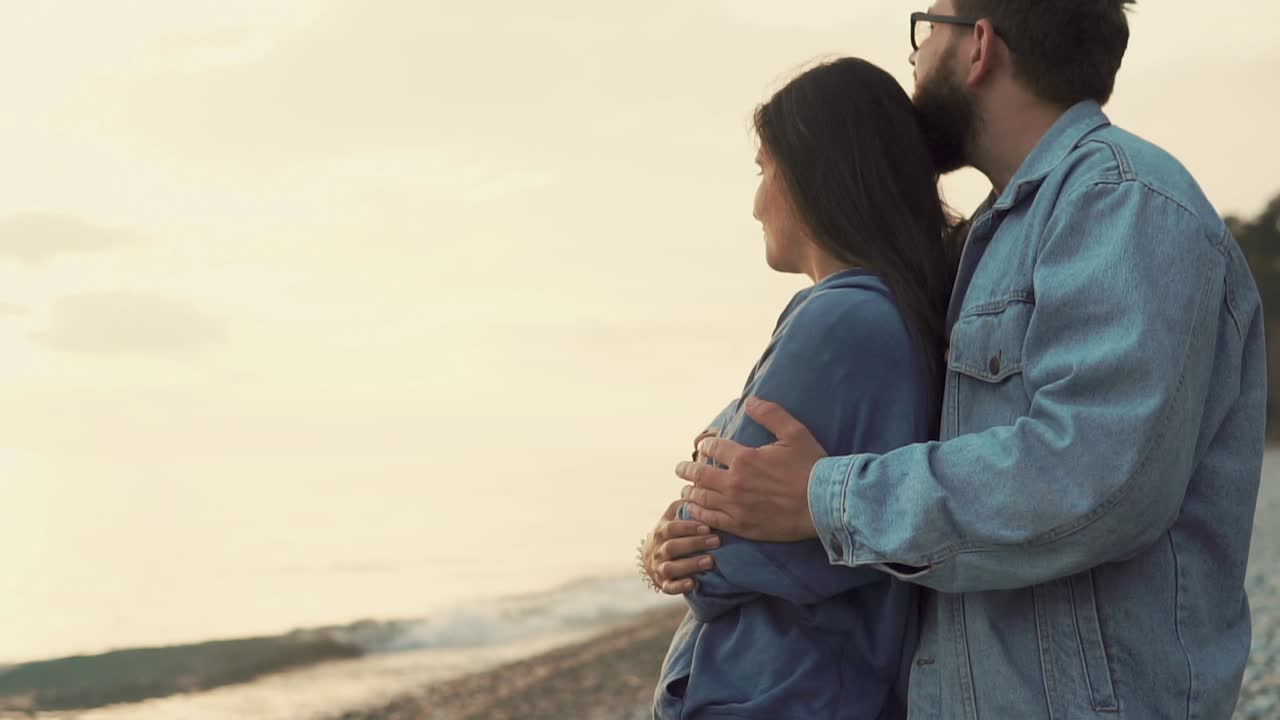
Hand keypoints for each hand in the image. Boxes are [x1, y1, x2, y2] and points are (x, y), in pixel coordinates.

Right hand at [641, 500, 720, 593]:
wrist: (651, 557)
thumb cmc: (670, 532)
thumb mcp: (672, 516)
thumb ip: (683, 505)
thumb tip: (698, 486)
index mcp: (661, 532)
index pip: (672, 528)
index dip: (688, 527)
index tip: (707, 526)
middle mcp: (658, 550)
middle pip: (673, 547)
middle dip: (695, 544)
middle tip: (716, 541)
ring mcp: (660, 567)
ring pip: (671, 567)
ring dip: (690, 564)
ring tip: (710, 562)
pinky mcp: (664, 584)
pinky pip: (670, 587)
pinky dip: (680, 586)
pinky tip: (693, 583)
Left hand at [675, 397, 825, 541]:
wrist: (825, 505)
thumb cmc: (812, 467)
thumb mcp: (794, 433)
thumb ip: (770, 414)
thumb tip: (750, 400)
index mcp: (744, 458)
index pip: (713, 448)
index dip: (706, 445)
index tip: (703, 446)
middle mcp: (734, 482)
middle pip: (700, 474)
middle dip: (687, 470)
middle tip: (679, 469)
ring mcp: (736, 506)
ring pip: (702, 499)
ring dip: (690, 493)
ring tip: (684, 491)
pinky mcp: (742, 526)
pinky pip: (712, 520)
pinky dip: (700, 514)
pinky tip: (695, 512)